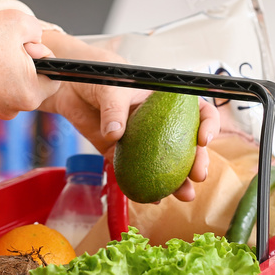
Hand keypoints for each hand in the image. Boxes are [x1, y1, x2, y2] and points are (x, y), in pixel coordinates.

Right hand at [0, 9, 59, 118]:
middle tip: (1, 44)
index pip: (54, 77)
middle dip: (21, 60)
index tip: (24, 45)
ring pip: (8, 83)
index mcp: (30, 94)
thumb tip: (37, 40)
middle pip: (30, 80)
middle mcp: (13, 109)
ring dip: (1, 66)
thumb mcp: (17, 22)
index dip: (42, 55)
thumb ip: (38, 31)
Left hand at [38, 31, 219, 201]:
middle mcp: (158, 121)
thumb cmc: (97, 76)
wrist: (68, 86)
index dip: (207, 124)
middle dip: (197, 161)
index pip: (197, 110)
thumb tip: (116, 133)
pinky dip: (144, 187)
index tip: (203, 139)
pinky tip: (153, 198)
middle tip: (198, 176)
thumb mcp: (110, 87)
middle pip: (186, 143)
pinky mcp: (121, 153)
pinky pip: (136, 172)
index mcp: (164, 100)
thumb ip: (113, 109)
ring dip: (177, 181)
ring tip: (184, 195)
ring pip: (165, 163)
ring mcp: (141, 140)